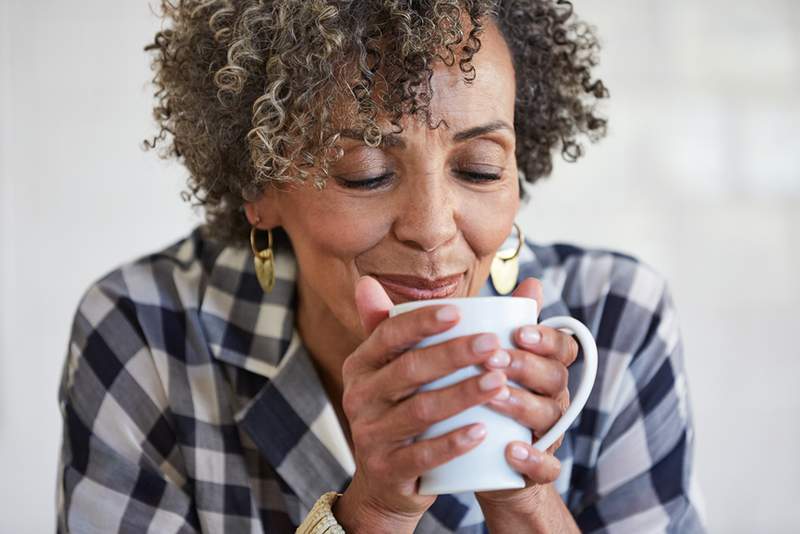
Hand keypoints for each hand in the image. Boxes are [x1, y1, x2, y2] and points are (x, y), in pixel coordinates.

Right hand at [334, 276, 510, 531]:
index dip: (422, 321)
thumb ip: (388, 326)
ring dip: (462, 394)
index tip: (460, 310)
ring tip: (499, 381)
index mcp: (361, 365)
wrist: (384, 482)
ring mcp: (370, 435)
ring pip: (420, 411)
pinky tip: (483, 430)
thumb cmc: (397, 411)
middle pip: (409, 370)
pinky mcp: (387, 469)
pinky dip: (453, 442)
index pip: (388, 334)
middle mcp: (359, 397)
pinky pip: (422, 455)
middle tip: (494, 346)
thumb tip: (368, 280)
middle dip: (454, 355)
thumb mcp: (386, 370)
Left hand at [475, 278, 579, 511]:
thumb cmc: (489, 401)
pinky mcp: (538, 469)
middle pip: (555, 379)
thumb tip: (531, 281)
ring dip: (522, 406)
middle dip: (526, 366)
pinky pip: (547, 467)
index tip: (520, 331)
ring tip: (493, 397)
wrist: (487, 465)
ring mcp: (549, 435)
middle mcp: (554, 400)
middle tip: (493, 359)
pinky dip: (532, 459)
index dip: (547, 338)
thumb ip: (508, 324)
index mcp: (547, 370)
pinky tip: (511, 451)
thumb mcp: (495, 362)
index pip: (563, 348)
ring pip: (549, 418)